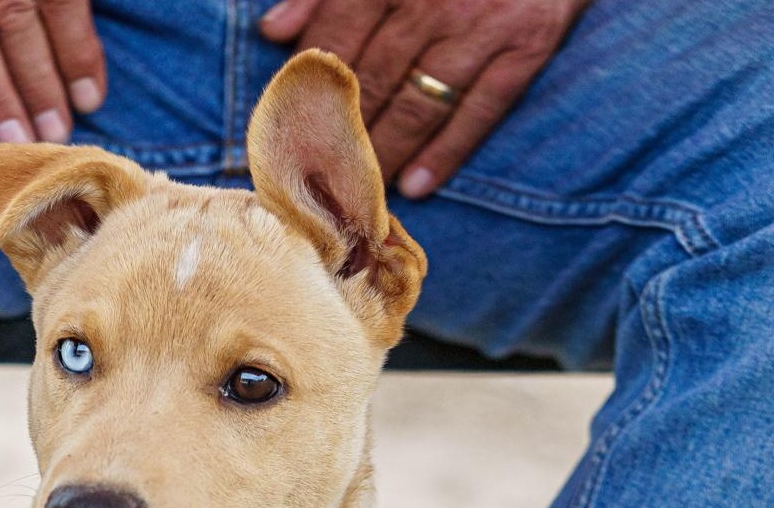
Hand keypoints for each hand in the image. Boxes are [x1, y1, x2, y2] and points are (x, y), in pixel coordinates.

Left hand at [261, 0, 589, 195]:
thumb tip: (273, 32)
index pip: (335, 36)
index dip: (307, 91)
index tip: (283, 136)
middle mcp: (434, 0)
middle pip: (373, 79)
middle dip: (341, 136)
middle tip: (313, 183)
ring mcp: (483, 24)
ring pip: (419, 104)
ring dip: (385, 154)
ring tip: (358, 195)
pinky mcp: (528, 44)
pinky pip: (481, 109)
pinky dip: (446, 152)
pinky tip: (415, 186)